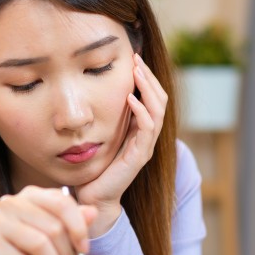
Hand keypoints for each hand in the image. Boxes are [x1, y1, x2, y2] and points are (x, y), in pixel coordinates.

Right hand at [0, 186, 96, 254]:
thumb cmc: (21, 251)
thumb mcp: (50, 237)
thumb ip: (71, 223)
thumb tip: (93, 212)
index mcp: (29, 195)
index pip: (62, 202)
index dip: (79, 228)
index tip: (85, 249)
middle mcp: (10, 203)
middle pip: (54, 227)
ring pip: (41, 245)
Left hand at [76, 53, 167, 235]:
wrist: (93, 195)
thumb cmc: (95, 165)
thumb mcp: (102, 133)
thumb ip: (108, 116)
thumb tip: (98, 89)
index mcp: (141, 129)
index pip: (154, 97)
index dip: (147, 78)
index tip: (134, 58)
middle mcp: (147, 136)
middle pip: (160, 100)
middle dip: (150, 78)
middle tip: (137, 59)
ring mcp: (146, 146)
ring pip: (158, 111)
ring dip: (148, 89)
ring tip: (136, 72)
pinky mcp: (139, 156)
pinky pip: (147, 129)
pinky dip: (141, 111)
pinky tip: (130, 98)